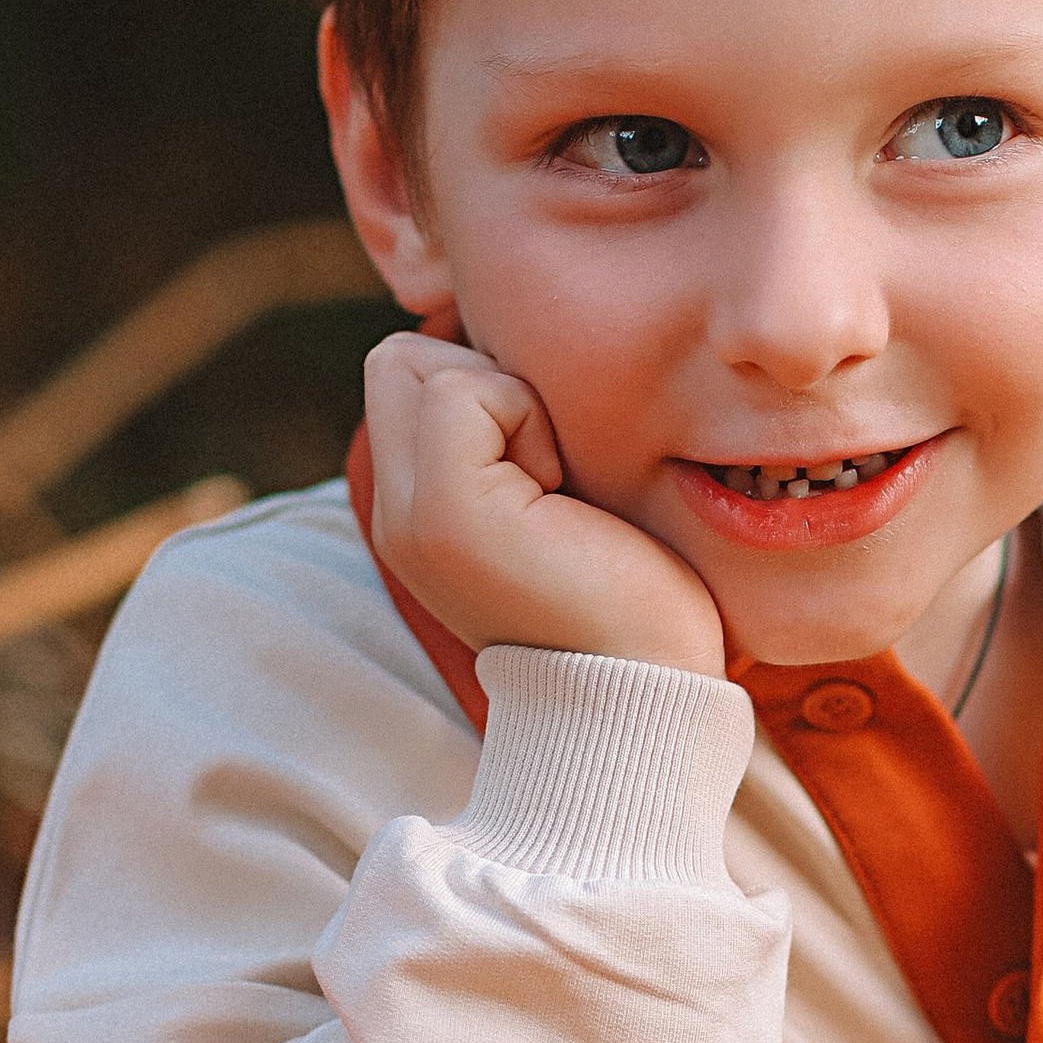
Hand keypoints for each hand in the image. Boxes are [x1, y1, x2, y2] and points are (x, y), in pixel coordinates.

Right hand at [360, 331, 726, 676]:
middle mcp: (393, 516)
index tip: (549, 469)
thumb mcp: (552, 496)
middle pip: (399, 358)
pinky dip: (525, 418)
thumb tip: (512, 349)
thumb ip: (506, 434)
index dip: (483, 385)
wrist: (649, 693)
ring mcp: (409, 517)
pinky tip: (560, 497)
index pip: (402, 371)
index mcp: (415, 513)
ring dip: (510, 401)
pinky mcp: (443, 513)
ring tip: (555, 490)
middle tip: (550, 472)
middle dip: (485, 381)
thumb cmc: (630, 595)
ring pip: (421, 363)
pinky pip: (464, 391)